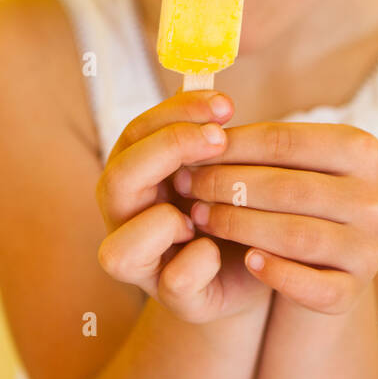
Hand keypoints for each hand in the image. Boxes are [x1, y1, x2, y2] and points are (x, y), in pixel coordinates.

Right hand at [96, 89, 272, 322]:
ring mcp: (145, 266)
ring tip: (205, 210)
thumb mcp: (225, 162)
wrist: (261, 266)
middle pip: (116, 179)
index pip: (136, 133)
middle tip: (220, 138)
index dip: (174, 113)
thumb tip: (207, 78)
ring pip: (116, 251)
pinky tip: (221, 250)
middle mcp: (127, 220)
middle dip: (167, 152)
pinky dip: (200, 263)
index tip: (225, 102)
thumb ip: (208, 129)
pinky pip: (174, 283)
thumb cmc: (236, 203)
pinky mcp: (176, 300)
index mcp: (137, 176)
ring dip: (162, 224)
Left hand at [172, 121, 377, 313]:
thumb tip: (198, 117)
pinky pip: (314, 286)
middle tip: (185, 185)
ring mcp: (368, 249)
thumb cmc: (292, 198)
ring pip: (297, 235)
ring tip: (199, 217)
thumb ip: (255, 141)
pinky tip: (247, 261)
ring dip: (239, 225)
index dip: (230, 145)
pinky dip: (277, 273)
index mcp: (362, 150)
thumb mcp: (285, 162)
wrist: (320, 263)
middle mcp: (373, 200)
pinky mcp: (353, 291)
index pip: (284, 140)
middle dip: (227, 184)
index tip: (189, 149)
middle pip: (288, 187)